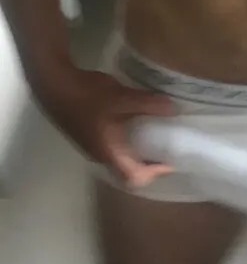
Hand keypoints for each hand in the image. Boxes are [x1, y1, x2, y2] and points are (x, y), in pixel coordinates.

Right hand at [38, 67, 174, 187]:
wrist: (55, 85)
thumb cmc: (88, 96)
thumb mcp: (123, 98)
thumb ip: (149, 104)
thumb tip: (175, 109)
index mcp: (108, 153)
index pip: (134, 178)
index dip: (155, 172)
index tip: (170, 158)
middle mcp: (100, 155)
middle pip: (129, 169)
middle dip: (150, 161)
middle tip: (168, 144)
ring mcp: (93, 145)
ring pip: (122, 156)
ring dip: (140, 149)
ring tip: (158, 132)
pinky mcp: (90, 133)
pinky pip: (115, 144)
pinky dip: (131, 138)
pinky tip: (138, 120)